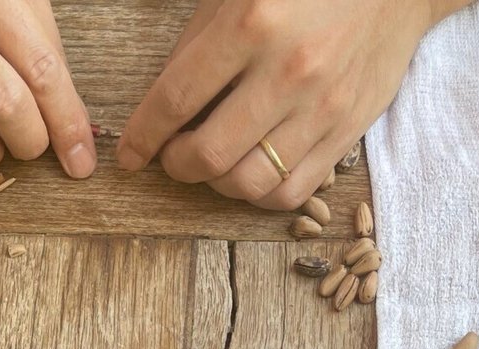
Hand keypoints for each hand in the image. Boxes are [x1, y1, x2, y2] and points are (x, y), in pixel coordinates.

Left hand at [117, 0, 468, 209]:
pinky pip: (294, 191)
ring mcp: (322, 107)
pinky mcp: (347, 131)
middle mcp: (288, 71)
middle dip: (177, 166)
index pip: (175, 100)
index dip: (142, 136)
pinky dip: (261, 195)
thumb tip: (160, 106)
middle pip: (209, 154)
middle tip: (173, 156)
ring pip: (250, 183)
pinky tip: (251, 174)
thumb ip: (197, 45)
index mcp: (251, 24)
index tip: (130, 154)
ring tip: (213, 166)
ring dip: (217, 185)